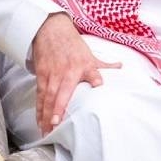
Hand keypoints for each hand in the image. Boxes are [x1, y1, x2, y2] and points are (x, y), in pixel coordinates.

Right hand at [31, 12, 121, 134]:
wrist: (51, 30)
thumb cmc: (71, 44)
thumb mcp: (89, 54)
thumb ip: (104, 66)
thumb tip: (121, 68)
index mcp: (83, 64)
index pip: (92, 71)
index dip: (95, 77)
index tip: (98, 85)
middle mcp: (67, 71)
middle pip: (61, 91)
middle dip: (57, 108)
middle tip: (56, 125)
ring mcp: (52, 74)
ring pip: (47, 97)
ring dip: (46, 114)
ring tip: (47, 130)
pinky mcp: (41, 76)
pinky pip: (39, 95)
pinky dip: (39, 109)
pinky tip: (40, 121)